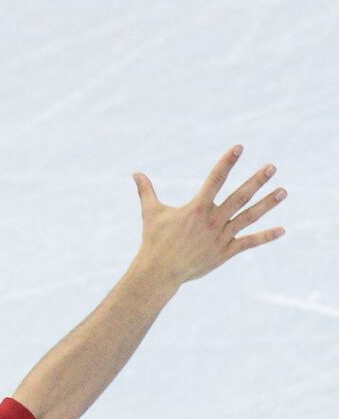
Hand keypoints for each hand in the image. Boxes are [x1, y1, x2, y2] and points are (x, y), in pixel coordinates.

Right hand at [132, 145, 286, 285]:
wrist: (161, 270)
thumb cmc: (154, 239)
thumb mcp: (150, 212)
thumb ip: (146, 191)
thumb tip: (136, 173)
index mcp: (196, 208)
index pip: (215, 179)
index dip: (227, 162)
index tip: (239, 148)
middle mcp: (212, 220)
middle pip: (239, 196)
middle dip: (256, 181)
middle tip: (272, 167)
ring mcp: (221, 236)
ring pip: (248, 217)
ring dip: (267, 203)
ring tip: (283, 191)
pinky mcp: (226, 251)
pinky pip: (249, 242)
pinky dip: (266, 236)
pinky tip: (282, 229)